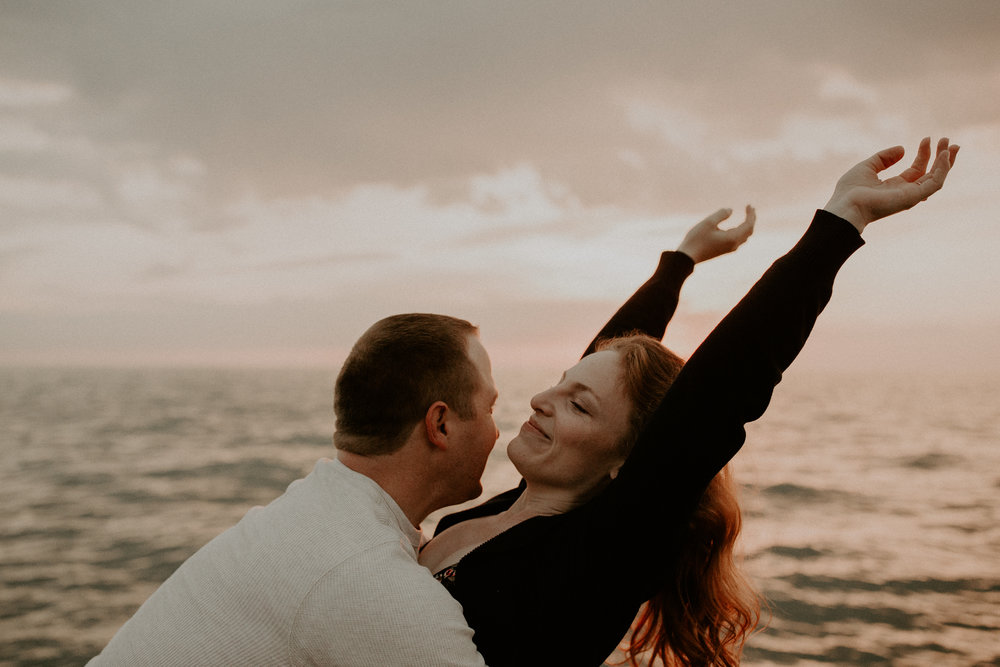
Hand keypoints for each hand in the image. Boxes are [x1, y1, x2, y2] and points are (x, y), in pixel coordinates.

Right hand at [676, 205, 755, 263]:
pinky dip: (741, 231)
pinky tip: (736, 227)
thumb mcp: (708, 223)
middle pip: (749, 231)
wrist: (687, 256)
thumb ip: (721, 214)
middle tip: (751, 208)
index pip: (748, 225)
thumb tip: (730, 210)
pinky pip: (737, 240)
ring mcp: (729, 249)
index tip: (749, 205)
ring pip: (744, 237)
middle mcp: (734, 245)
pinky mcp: (723, 250)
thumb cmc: (697, 239)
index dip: (750, 214)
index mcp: (732, 238)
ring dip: (747, 226)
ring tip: (747, 216)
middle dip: (751, 219)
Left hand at [824, 137, 958, 232]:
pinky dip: (942, 169)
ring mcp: (910, 196)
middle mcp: (905, 192)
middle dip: (940, 157)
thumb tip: (903, 149)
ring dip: (945, 161)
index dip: (924, 154)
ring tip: (949, 145)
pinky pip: (935, 183)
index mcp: (895, 186)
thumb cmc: (850, 191)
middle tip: (945, 139)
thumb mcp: (867, 167)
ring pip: (936, 178)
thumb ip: (884, 158)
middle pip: (930, 174)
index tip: (926, 139)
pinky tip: (944, 156)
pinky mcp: (913, 197)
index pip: (916, 169)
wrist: (845, 206)